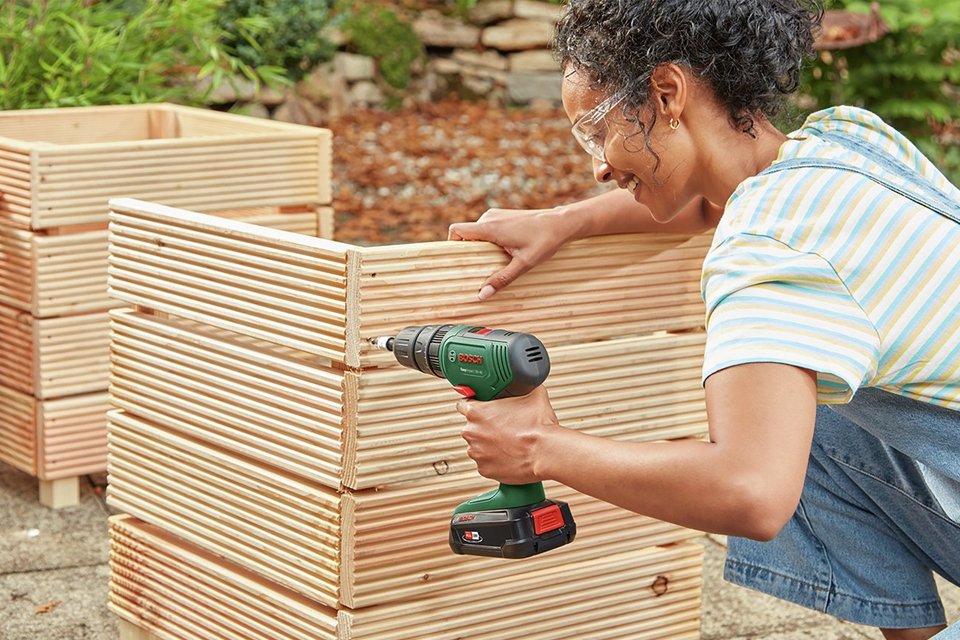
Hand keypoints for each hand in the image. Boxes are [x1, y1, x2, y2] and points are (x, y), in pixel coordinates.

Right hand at [448, 207, 576, 299]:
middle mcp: (490, 218)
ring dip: (481, 247)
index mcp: (490, 227)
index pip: (456, 230)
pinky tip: (504, 251)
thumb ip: (501, 279)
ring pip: (477, 232)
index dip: (451, 244)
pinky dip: (489, 241)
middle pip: (466, 234)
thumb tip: (482, 294)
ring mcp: (497, 215)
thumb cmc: (544, 240)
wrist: (561, 223)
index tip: (457, 260)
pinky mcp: (504, 216)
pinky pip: (487, 229)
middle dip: (469, 251)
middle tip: (478, 268)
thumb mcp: (523, 264)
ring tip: (495, 261)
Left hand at [455, 386, 561, 483]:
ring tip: (509, 442)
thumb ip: (524, 386)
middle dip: (485, 426)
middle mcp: (472, 433)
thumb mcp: (534, 394)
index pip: (463, 404)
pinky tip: (509, 454)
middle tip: (503, 426)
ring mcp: (476, 453)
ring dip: (489, 444)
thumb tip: (527, 382)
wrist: (545, 452)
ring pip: (479, 446)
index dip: (474, 404)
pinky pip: (486, 462)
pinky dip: (495, 459)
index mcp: (476, 412)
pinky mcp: (484, 469)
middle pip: (472, 427)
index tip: (481, 407)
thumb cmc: (538, 426)